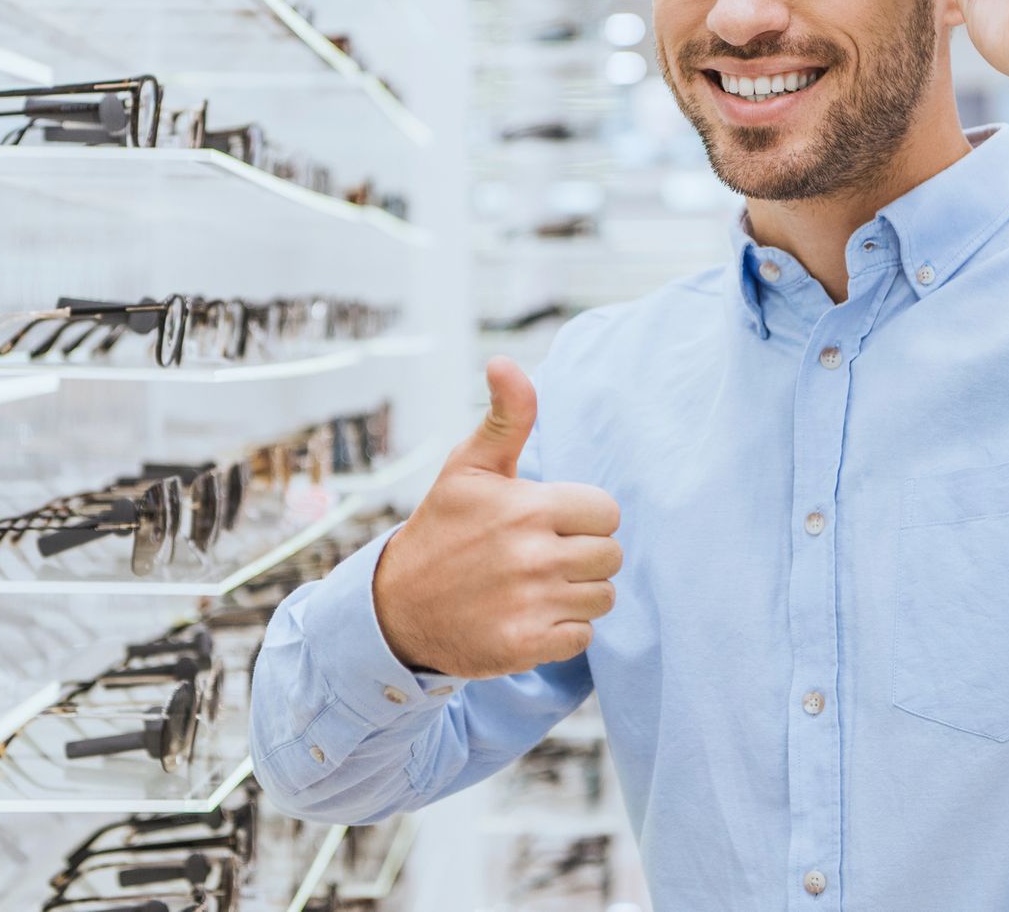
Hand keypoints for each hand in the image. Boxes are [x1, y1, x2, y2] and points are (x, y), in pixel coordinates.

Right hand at [372, 357, 621, 679]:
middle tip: (540, 556)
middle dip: (583, 555)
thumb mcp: (469, 466)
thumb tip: (505, 361)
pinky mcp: (525, 646)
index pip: (607, 512)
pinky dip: (561, 631)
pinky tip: (527, 616)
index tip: (548, 522)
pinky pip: (582, 638)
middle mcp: (533, 556)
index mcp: (528, 507)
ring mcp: (530, 604)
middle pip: (611, 556)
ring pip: (602, 597)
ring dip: (575, 594)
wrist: (396, 606)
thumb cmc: (443, 527)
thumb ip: (507, 416)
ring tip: (534, 586)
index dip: (582, 517)